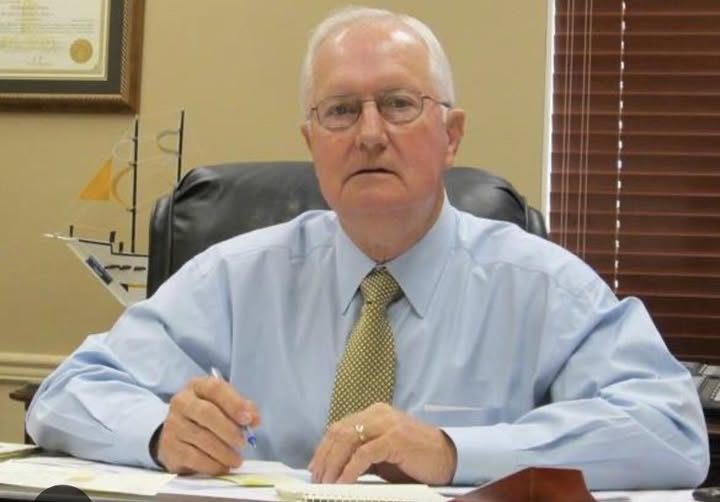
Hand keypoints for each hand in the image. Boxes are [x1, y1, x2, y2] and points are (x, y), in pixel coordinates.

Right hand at [155, 376, 259, 474]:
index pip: (216, 389)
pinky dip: (212, 464)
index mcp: (198, 386)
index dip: (234, 404)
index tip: (248, 419)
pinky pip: (193, 457)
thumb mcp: (225, 404)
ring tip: (237, 460)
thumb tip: (254, 419)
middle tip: (243, 443)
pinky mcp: (169, 446)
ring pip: (201, 438)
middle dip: (228, 430)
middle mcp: (181, 401)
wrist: (178, 433)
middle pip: (206, 413)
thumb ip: (243, 408)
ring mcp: (173, 424)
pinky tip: (223, 467)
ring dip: (223, 452)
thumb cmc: (207, 415)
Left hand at [309, 403, 456, 484]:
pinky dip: (349, 470)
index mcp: (374, 414)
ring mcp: (386, 424)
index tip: (315, 468)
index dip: (324, 448)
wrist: (449, 458)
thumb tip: (336, 469)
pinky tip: (343, 483)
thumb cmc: (416, 459)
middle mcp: (378, 414)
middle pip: (340, 432)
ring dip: (333, 464)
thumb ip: (363, 454)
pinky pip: (364, 455)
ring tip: (326, 483)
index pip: (340, 427)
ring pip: (347, 440)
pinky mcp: (394, 439)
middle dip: (324, 457)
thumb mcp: (384, 454)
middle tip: (317, 478)